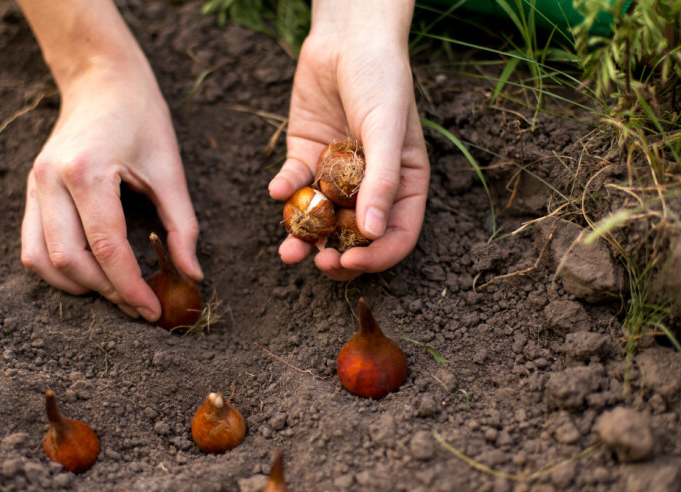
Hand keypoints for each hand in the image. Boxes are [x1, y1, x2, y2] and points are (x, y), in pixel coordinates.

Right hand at [21, 60, 201, 321]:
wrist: (101, 81)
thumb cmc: (142, 118)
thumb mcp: (171, 169)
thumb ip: (182, 226)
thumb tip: (193, 276)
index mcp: (87, 171)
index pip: (106, 247)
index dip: (131, 286)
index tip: (153, 311)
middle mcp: (50, 180)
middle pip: (69, 260)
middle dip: (106, 292)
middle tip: (139, 306)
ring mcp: (34, 186)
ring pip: (41, 260)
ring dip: (78, 286)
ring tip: (116, 293)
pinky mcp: (30, 191)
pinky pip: (32, 247)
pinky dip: (58, 270)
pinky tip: (91, 275)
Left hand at [268, 0, 428, 280]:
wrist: (347, 38)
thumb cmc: (382, 80)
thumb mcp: (388, 130)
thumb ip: (382, 181)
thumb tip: (373, 234)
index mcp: (403, 184)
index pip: (395, 235)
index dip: (376, 257)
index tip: (350, 263)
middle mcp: (370, 186)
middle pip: (355, 236)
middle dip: (336, 255)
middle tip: (318, 263)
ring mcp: (336, 174)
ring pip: (320, 219)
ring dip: (303, 238)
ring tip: (288, 251)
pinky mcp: (306, 157)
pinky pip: (294, 184)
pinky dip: (285, 191)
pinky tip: (277, 189)